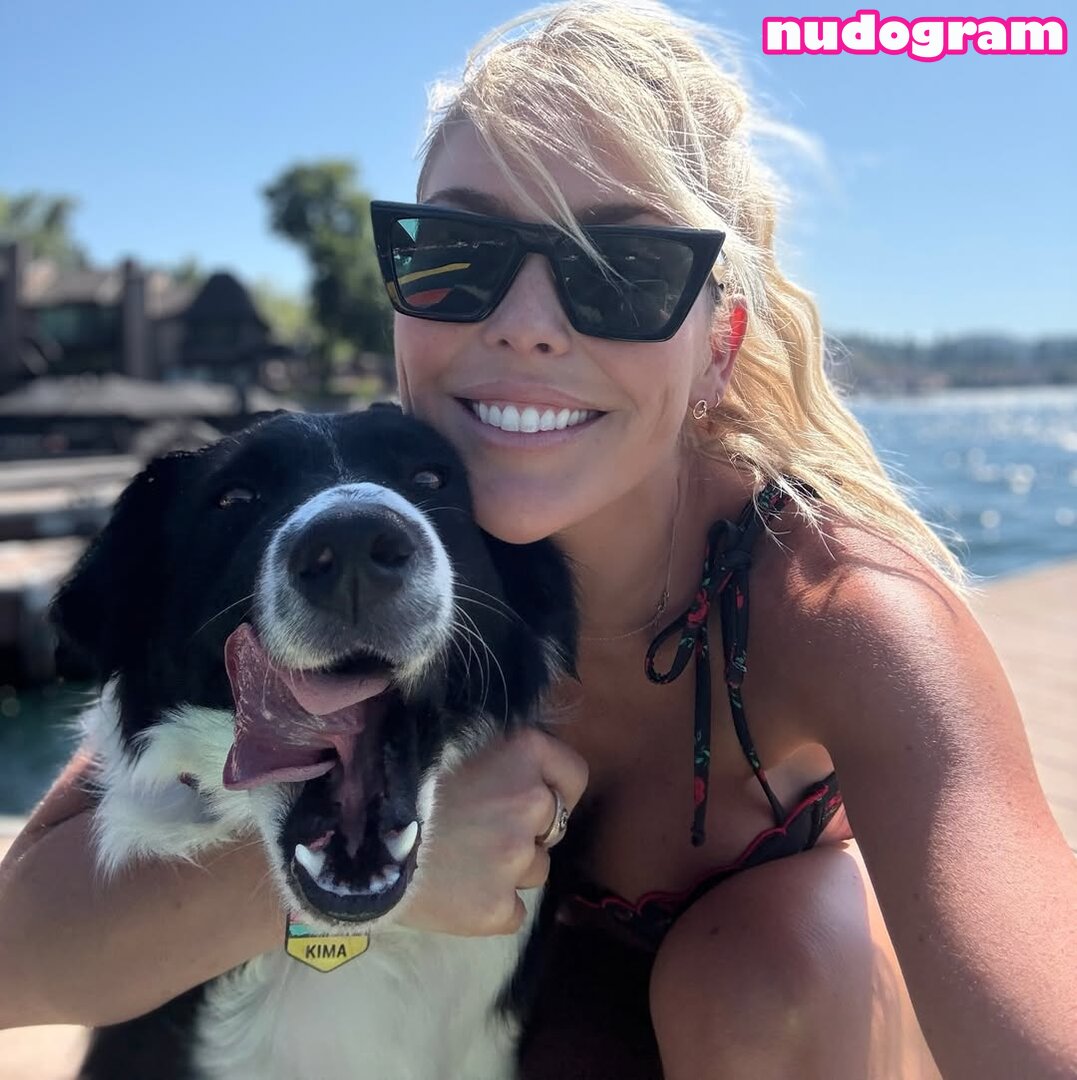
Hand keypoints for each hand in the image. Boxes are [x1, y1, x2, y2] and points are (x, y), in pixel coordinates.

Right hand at [396, 728, 587, 935]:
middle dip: (526, 831)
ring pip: (535, 870)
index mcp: (523, 753)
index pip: (573, 773)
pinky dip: (491, 907)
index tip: (535, 795)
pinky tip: (454, 894)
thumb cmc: (394, 781)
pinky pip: (513, 912)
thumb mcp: (449, 741)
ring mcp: (517, 859)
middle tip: (480, 832)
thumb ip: (493, 753)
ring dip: (508, 869)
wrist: (353, 841)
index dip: (556, 787)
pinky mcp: (498, 909)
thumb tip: (512, 762)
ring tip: (459, 863)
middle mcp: (531, 803)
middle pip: (552, 827)